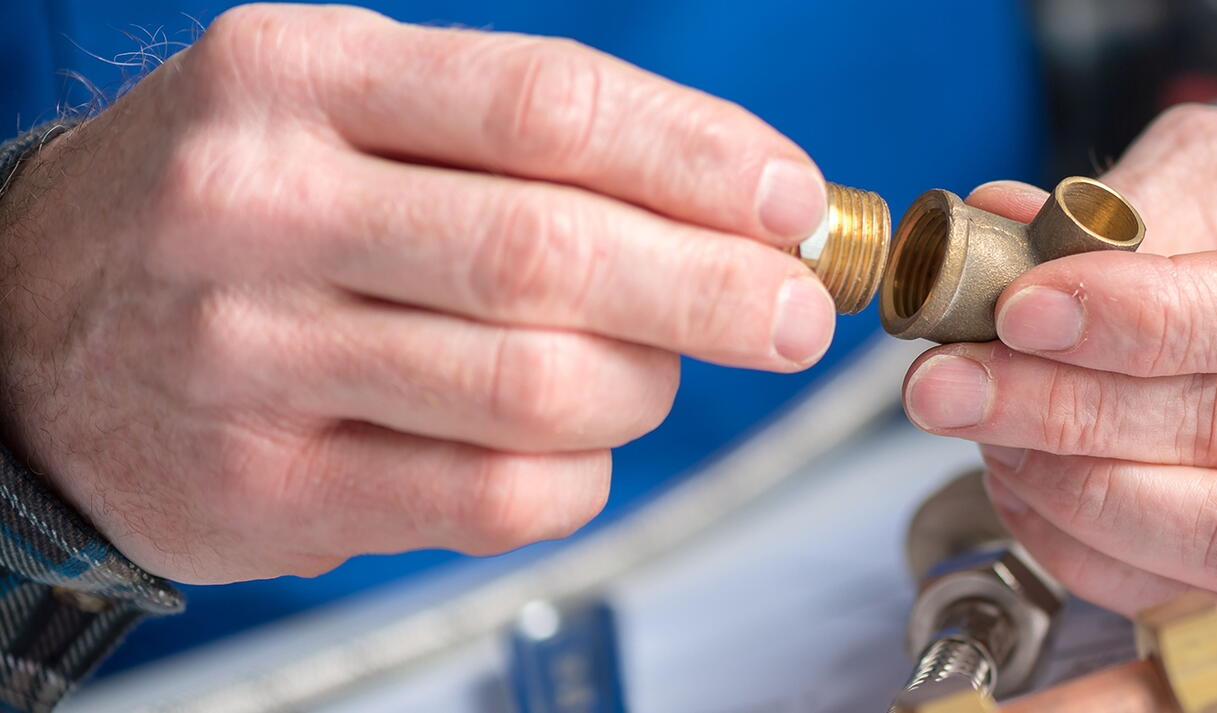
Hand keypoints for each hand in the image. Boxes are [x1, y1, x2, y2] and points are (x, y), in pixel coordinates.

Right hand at [0, 4, 836, 582]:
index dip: (700, 156)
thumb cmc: (240, 203)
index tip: (793, 201)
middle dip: (714, 288)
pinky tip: (572, 441)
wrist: (31, 322)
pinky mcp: (266, 485)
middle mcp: (260, 207)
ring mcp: (251, 355)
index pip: (548, 103)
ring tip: (658, 366)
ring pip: (537, 387)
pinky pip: (493, 495)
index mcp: (298, 76)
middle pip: (550, 253)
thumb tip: (741, 200)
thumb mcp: (341, 105)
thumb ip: (518, 137)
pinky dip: (578, 475)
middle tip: (795, 312)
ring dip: (645, 386)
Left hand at [902, 105, 1216, 617]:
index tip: (1022, 309)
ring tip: (986, 430)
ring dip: (1077, 490)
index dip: (1146, 322)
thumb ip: (1125, 206)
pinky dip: (1088, 550)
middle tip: (951, 382)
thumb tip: (1002, 232)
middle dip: (1074, 411)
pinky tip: (1025, 484)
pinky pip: (1198, 593)